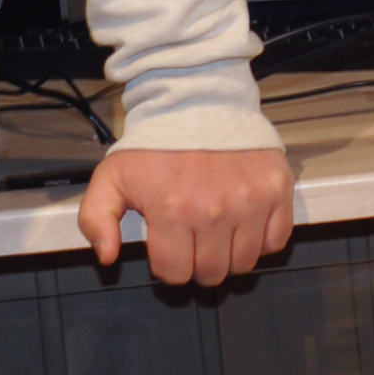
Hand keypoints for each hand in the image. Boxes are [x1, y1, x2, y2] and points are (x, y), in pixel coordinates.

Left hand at [78, 145, 296, 287]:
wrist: (200, 101)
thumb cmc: (157, 143)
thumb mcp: (112, 176)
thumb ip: (96, 218)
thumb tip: (108, 256)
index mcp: (172, 211)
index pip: (175, 273)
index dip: (169, 263)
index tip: (169, 244)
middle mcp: (215, 212)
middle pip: (211, 273)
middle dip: (198, 263)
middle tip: (194, 239)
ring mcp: (251, 203)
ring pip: (244, 264)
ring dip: (230, 255)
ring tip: (219, 231)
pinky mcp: (277, 192)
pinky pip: (275, 242)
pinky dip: (261, 240)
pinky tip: (244, 222)